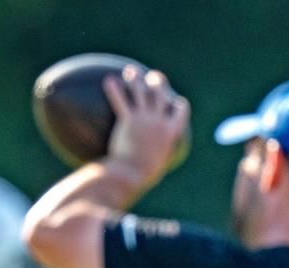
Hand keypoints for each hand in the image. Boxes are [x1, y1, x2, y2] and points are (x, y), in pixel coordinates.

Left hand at [103, 67, 190, 187]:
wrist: (132, 175)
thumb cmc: (144, 176)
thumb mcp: (159, 167)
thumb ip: (159, 158)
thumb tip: (155, 167)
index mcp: (171, 132)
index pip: (181, 110)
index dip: (178, 104)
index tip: (175, 101)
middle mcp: (159, 121)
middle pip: (161, 94)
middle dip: (157, 82)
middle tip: (152, 77)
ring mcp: (144, 119)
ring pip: (141, 92)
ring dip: (135, 79)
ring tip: (130, 71)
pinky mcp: (128, 121)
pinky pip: (120, 101)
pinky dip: (114, 90)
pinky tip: (108, 81)